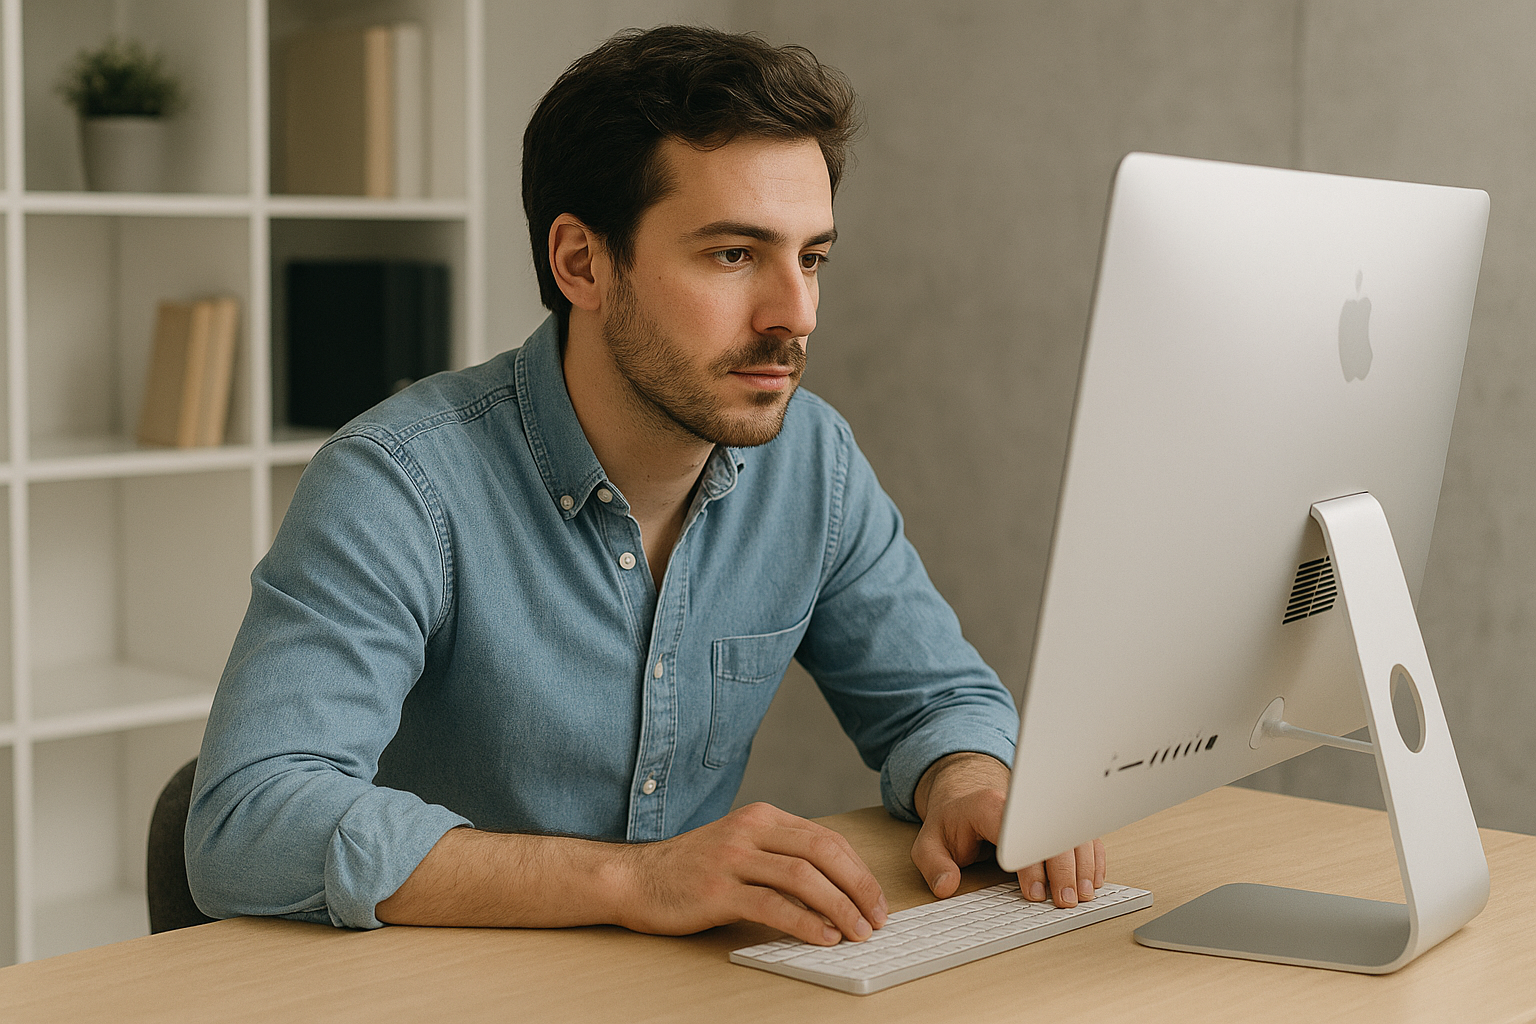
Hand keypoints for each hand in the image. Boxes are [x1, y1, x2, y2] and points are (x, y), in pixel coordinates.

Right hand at [612, 802, 887, 945]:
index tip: (876, 900)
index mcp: (763, 817)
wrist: (635, 878)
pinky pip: (772, 905)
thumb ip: (780, 858)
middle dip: (859, 886)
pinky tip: (823, 937)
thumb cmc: (691, 870)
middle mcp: (750, 830)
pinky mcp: (717, 890)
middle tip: (877, 918)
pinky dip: (805, 923)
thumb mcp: (741, 849)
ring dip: (840, 907)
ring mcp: (733, 858)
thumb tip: (835, 890)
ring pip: (803, 877)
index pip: (827, 839)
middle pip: (823, 852)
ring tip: (858, 932)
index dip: (858, 871)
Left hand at [911, 752, 1106, 907]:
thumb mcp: (930, 842)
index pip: (1017, 833)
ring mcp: (1042, 810)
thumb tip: (946, 886)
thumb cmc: (952, 822)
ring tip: (1082, 895)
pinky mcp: (1055, 820)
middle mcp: (1022, 804)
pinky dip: (1090, 858)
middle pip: (1053, 832)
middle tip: (1065, 900)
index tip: (1034, 892)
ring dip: (1082, 866)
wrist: (967, 798)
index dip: (1028, 863)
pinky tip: (1092, 880)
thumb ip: (934, 865)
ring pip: (1072, 833)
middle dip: (1062, 869)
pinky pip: (1081, 835)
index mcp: (989, 806)